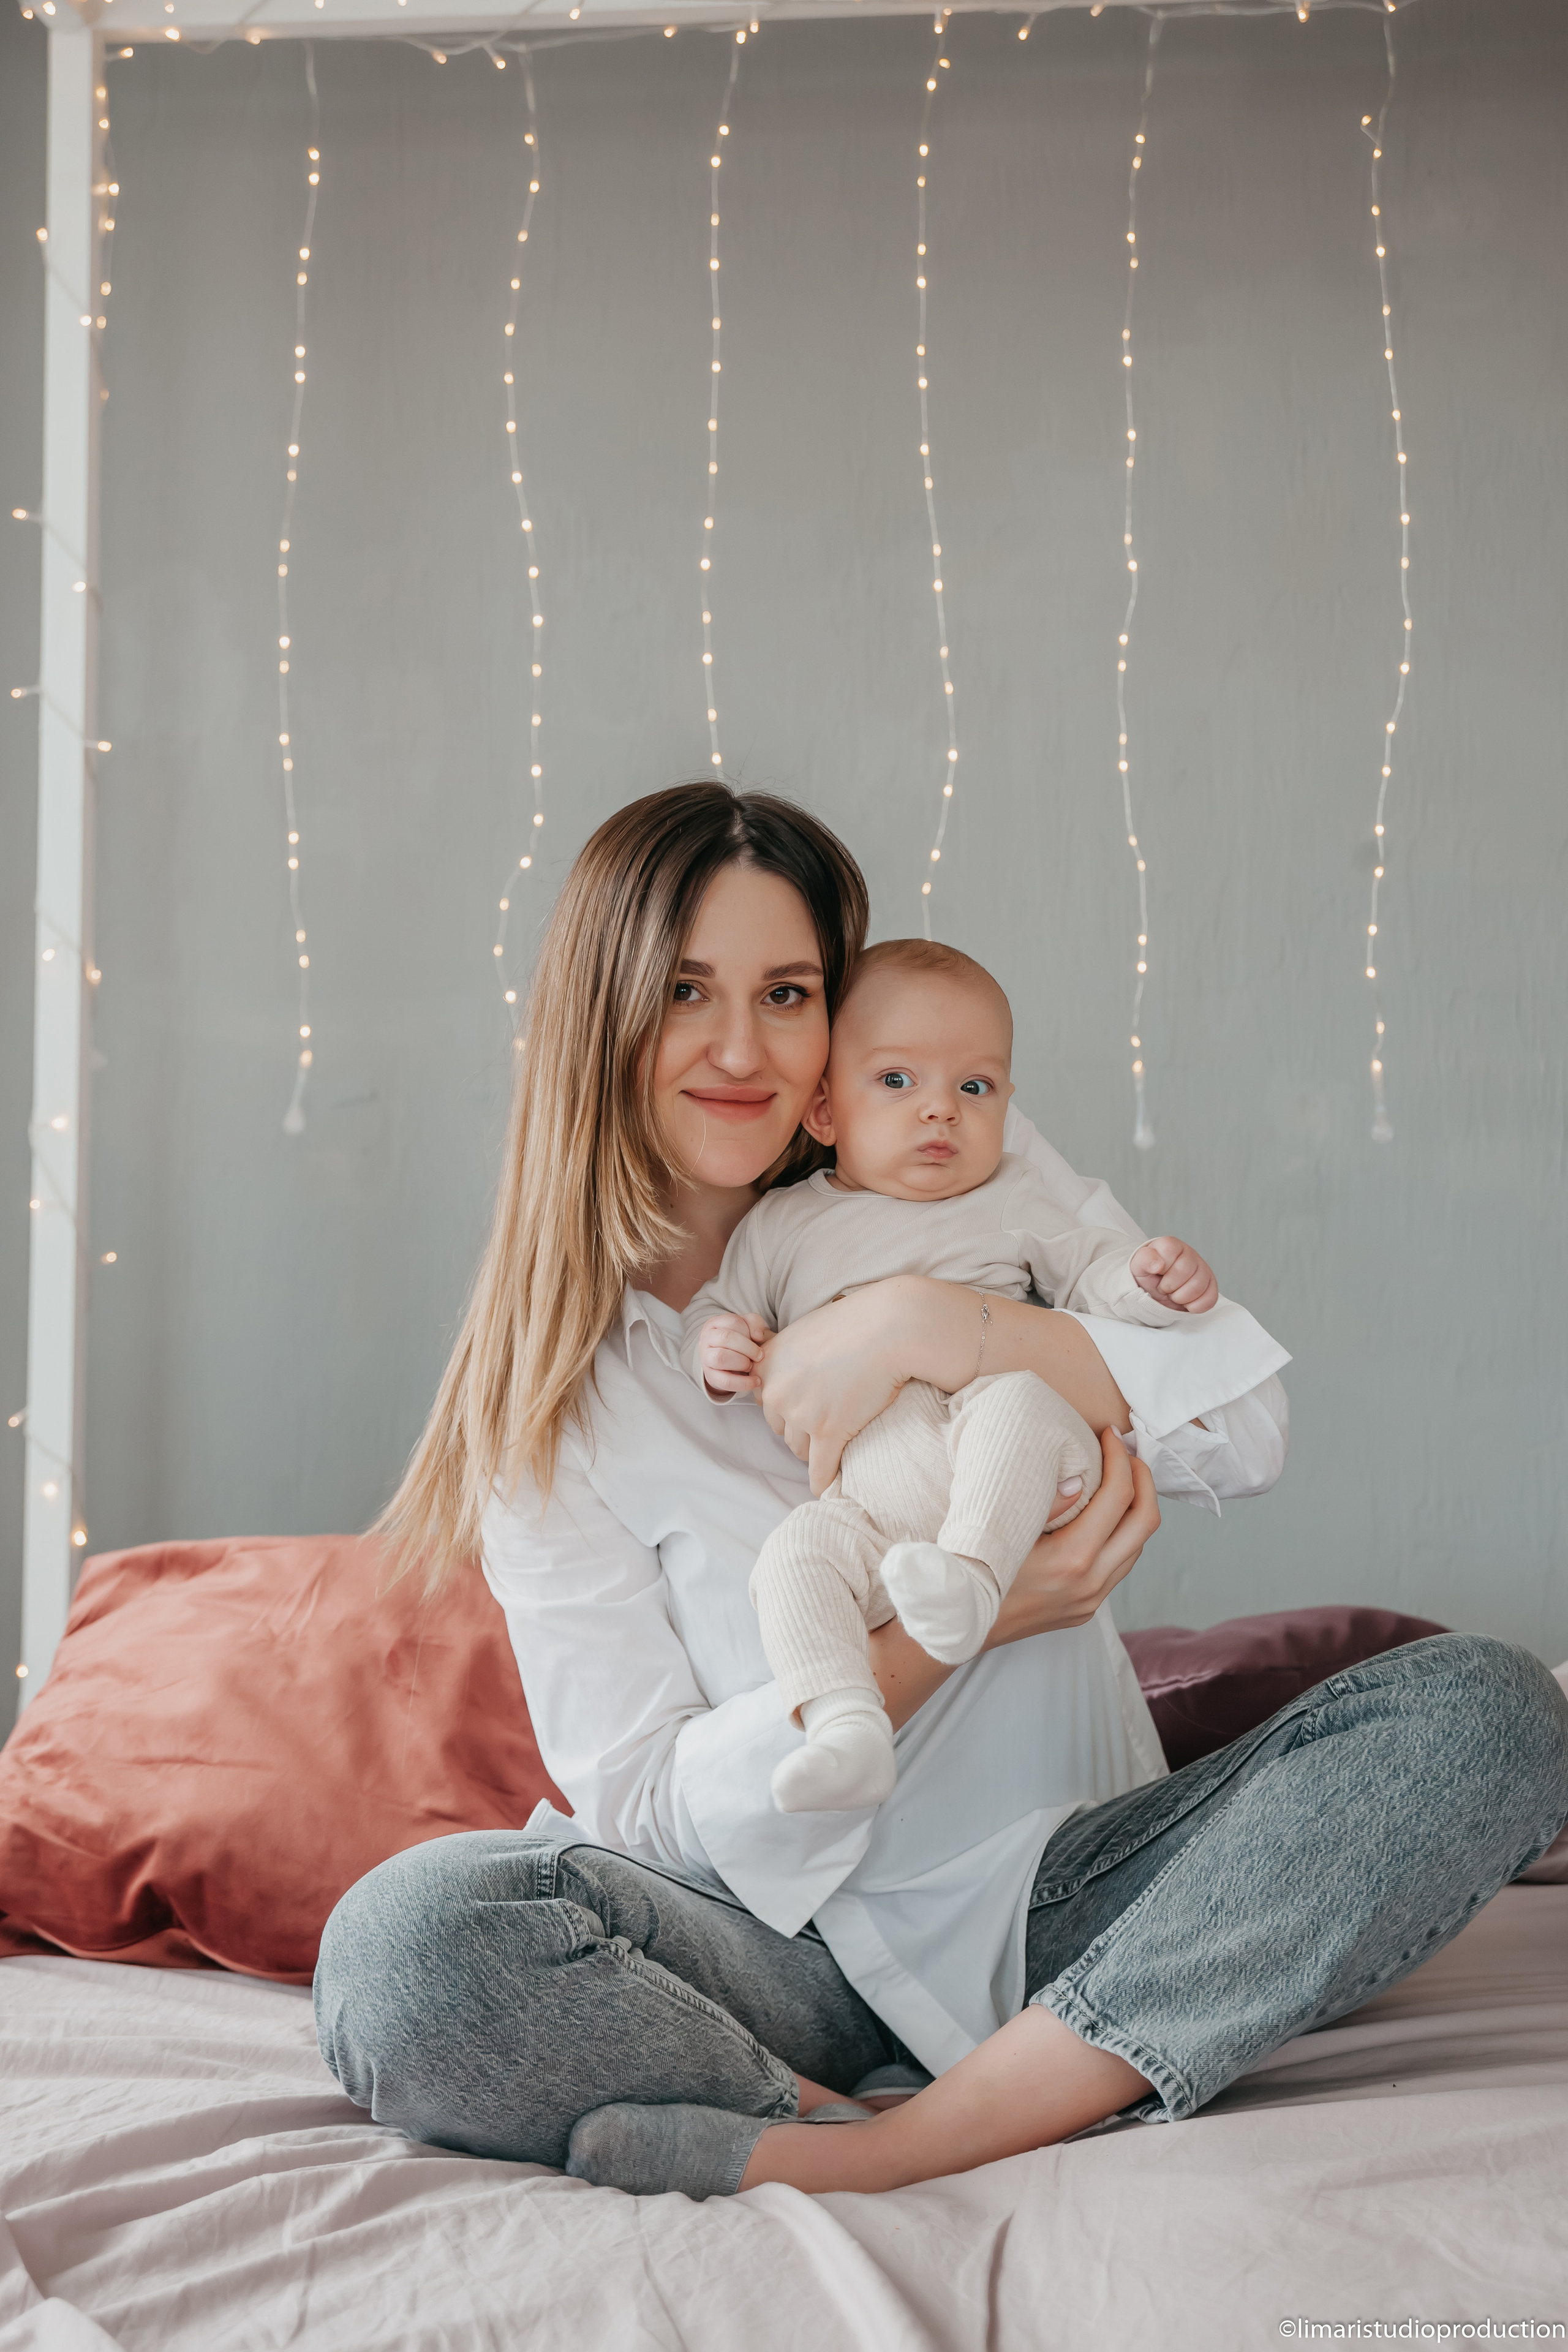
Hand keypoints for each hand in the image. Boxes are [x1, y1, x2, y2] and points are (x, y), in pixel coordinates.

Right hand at [699, 1311, 772, 1394]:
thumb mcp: (747, 1327)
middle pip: (726, 1337)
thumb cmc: (738, 1341)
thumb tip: (757, 1336)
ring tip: (751, 1365)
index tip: (759, 1339)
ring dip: (742, 1362)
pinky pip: (725, 1381)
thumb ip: (754, 1323)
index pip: (733, 1321)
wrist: (726, 1363)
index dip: (749, 1330)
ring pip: (721, 1357)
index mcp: (715, 1323)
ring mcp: (706, 1358)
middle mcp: (707, 1338)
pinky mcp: (711, 1376)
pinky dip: (743, 1382)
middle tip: (760, 1355)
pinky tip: (755, 1381)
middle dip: (748, 1347)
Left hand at [755, 1282, 914, 1493]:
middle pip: (781, 1428)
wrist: (888, 1328)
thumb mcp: (806, 1332)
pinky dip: (823, 1481)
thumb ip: (789, 1355)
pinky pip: (820, 1469)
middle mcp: (777, 1391)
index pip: (766, 1401)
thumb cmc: (854, 1324)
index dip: (789, 1404)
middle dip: (801, 1428)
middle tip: (826, 1419)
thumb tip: (792, 1374)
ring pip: (800, 1449)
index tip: (808, 1403)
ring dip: (815, 1450)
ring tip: (835, 1443)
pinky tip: (828, 1488)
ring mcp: (801, 1413)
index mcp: (767, 1365)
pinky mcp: (828, 1431)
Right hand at [983, 1430, 1159, 1645]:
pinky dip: (1122, 1533)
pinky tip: (1103, 1516)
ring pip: (1138, 1546)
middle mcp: (1090, 1582)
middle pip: (1145, 1522)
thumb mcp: (1005, 1530)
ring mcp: (1092, 1600)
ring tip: (1119, 1477)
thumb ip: (1047, 1505)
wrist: (962, 1623)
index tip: (1110, 1434)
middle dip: (1143, 1479)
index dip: (1120, 1458)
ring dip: (1135, 1508)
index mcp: (1072, 1559)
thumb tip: (1079, 1478)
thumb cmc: (976, 1569)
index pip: (1118, 1498)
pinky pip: (1121, 1565)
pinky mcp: (1087, 1608)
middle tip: (1126, 1453)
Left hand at [1130, 1235, 1217, 1314]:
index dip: (1160, 1268)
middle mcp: (1190, 1255)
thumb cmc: (1148, 1276)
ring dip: (1180, 1297)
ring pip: (1198, 1286)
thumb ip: (1144, 1259)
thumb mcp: (1138, 1266)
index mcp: (1172, 1246)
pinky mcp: (1211, 1286)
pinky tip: (1186, 1302)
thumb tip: (1158, 1264)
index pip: (1170, 1250)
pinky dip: (1194, 1306)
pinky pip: (1209, 1299)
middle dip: (1169, 1285)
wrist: (1155, 1292)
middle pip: (1185, 1270)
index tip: (1156, 1272)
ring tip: (1174, 1294)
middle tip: (1164, 1287)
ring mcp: (1203, 1270)